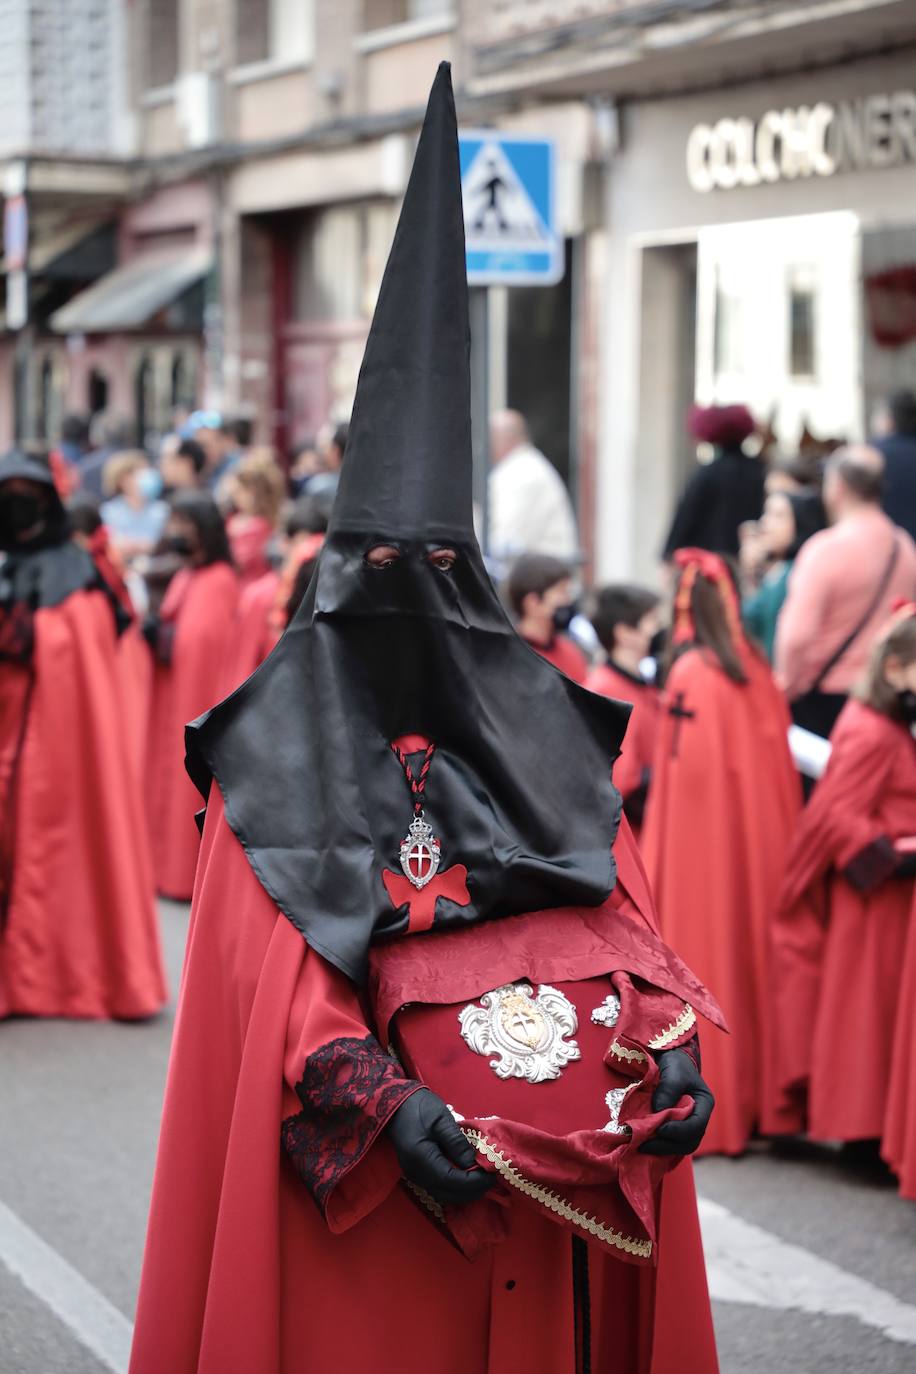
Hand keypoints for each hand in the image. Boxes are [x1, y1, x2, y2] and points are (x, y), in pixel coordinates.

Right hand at [386, 1089, 493, 1205]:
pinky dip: (456, 1188)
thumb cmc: (419, 1107)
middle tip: (492, 1177)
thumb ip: (458, 1144)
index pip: (453, 1182)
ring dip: (465, 1191)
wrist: (395, 1105)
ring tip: (483, 1178)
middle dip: (473, 1190)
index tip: (493, 1174)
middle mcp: (417, 1175)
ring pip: (445, 1195)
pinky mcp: (418, 1175)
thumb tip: (475, 1165)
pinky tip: (468, 1177)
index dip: (475, 1182)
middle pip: (449, 1195)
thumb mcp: (442, 1120)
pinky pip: (440, 1189)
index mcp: (422, 1159)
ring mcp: (415, 1177)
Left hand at [639, 1048, 713, 1156]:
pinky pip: (670, 1143)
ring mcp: (687, 1125)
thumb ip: (669, 1089)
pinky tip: (643, 1145)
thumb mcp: (674, 1071)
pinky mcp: (675, 1128)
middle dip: (668, 1145)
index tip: (660, 1129)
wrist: (669, 1061)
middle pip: (689, 1141)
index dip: (680, 1131)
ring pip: (680, 1146)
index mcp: (704, 1104)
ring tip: (642, 1146)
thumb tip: (659, 1111)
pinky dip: (658, 1146)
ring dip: (662, 1149)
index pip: (697, 1125)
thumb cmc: (675, 1063)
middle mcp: (698, 1119)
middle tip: (646, 1144)